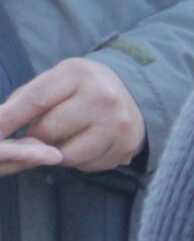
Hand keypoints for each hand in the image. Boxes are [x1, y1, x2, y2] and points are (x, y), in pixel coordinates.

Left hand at [0, 58, 143, 175]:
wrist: (135, 95)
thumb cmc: (82, 88)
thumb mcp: (55, 80)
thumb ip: (25, 101)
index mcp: (78, 74)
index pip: (35, 100)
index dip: (9, 119)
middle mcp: (103, 98)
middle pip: (48, 131)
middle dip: (36, 136)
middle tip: (42, 130)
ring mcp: (118, 124)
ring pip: (65, 155)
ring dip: (56, 152)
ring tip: (64, 137)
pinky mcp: (126, 147)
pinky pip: (86, 166)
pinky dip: (78, 160)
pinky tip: (86, 144)